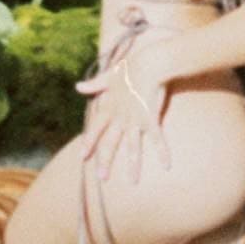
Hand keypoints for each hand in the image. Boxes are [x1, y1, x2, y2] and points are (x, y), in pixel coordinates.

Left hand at [76, 49, 170, 182]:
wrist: (151, 62)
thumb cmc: (131, 66)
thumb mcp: (109, 75)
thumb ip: (94, 84)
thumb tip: (78, 86)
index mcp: (110, 106)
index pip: (96, 128)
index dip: (90, 142)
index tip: (83, 157)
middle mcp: (121, 116)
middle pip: (111, 142)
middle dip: (106, 160)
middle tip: (102, 177)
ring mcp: (136, 119)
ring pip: (133, 146)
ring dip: (133, 164)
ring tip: (133, 181)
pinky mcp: (152, 118)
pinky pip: (158, 138)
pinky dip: (162, 151)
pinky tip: (166, 165)